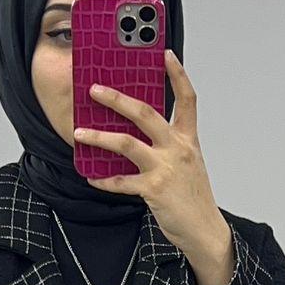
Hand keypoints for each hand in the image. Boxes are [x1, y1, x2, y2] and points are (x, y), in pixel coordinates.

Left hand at [73, 49, 235, 284]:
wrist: (205, 230)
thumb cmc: (193, 197)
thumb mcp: (187, 164)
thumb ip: (168, 146)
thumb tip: (136, 134)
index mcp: (188, 139)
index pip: (187, 99)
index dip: (177, 74)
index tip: (164, 54)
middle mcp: (178, 148)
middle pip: (146, 113)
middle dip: (117, 99)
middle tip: (95, 90)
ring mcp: (165, 168)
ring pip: (127, 143)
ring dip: (100, 137)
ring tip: (79, 133)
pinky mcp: (153, 190)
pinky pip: (121, 181)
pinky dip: (104, 179)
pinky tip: (91, 177)